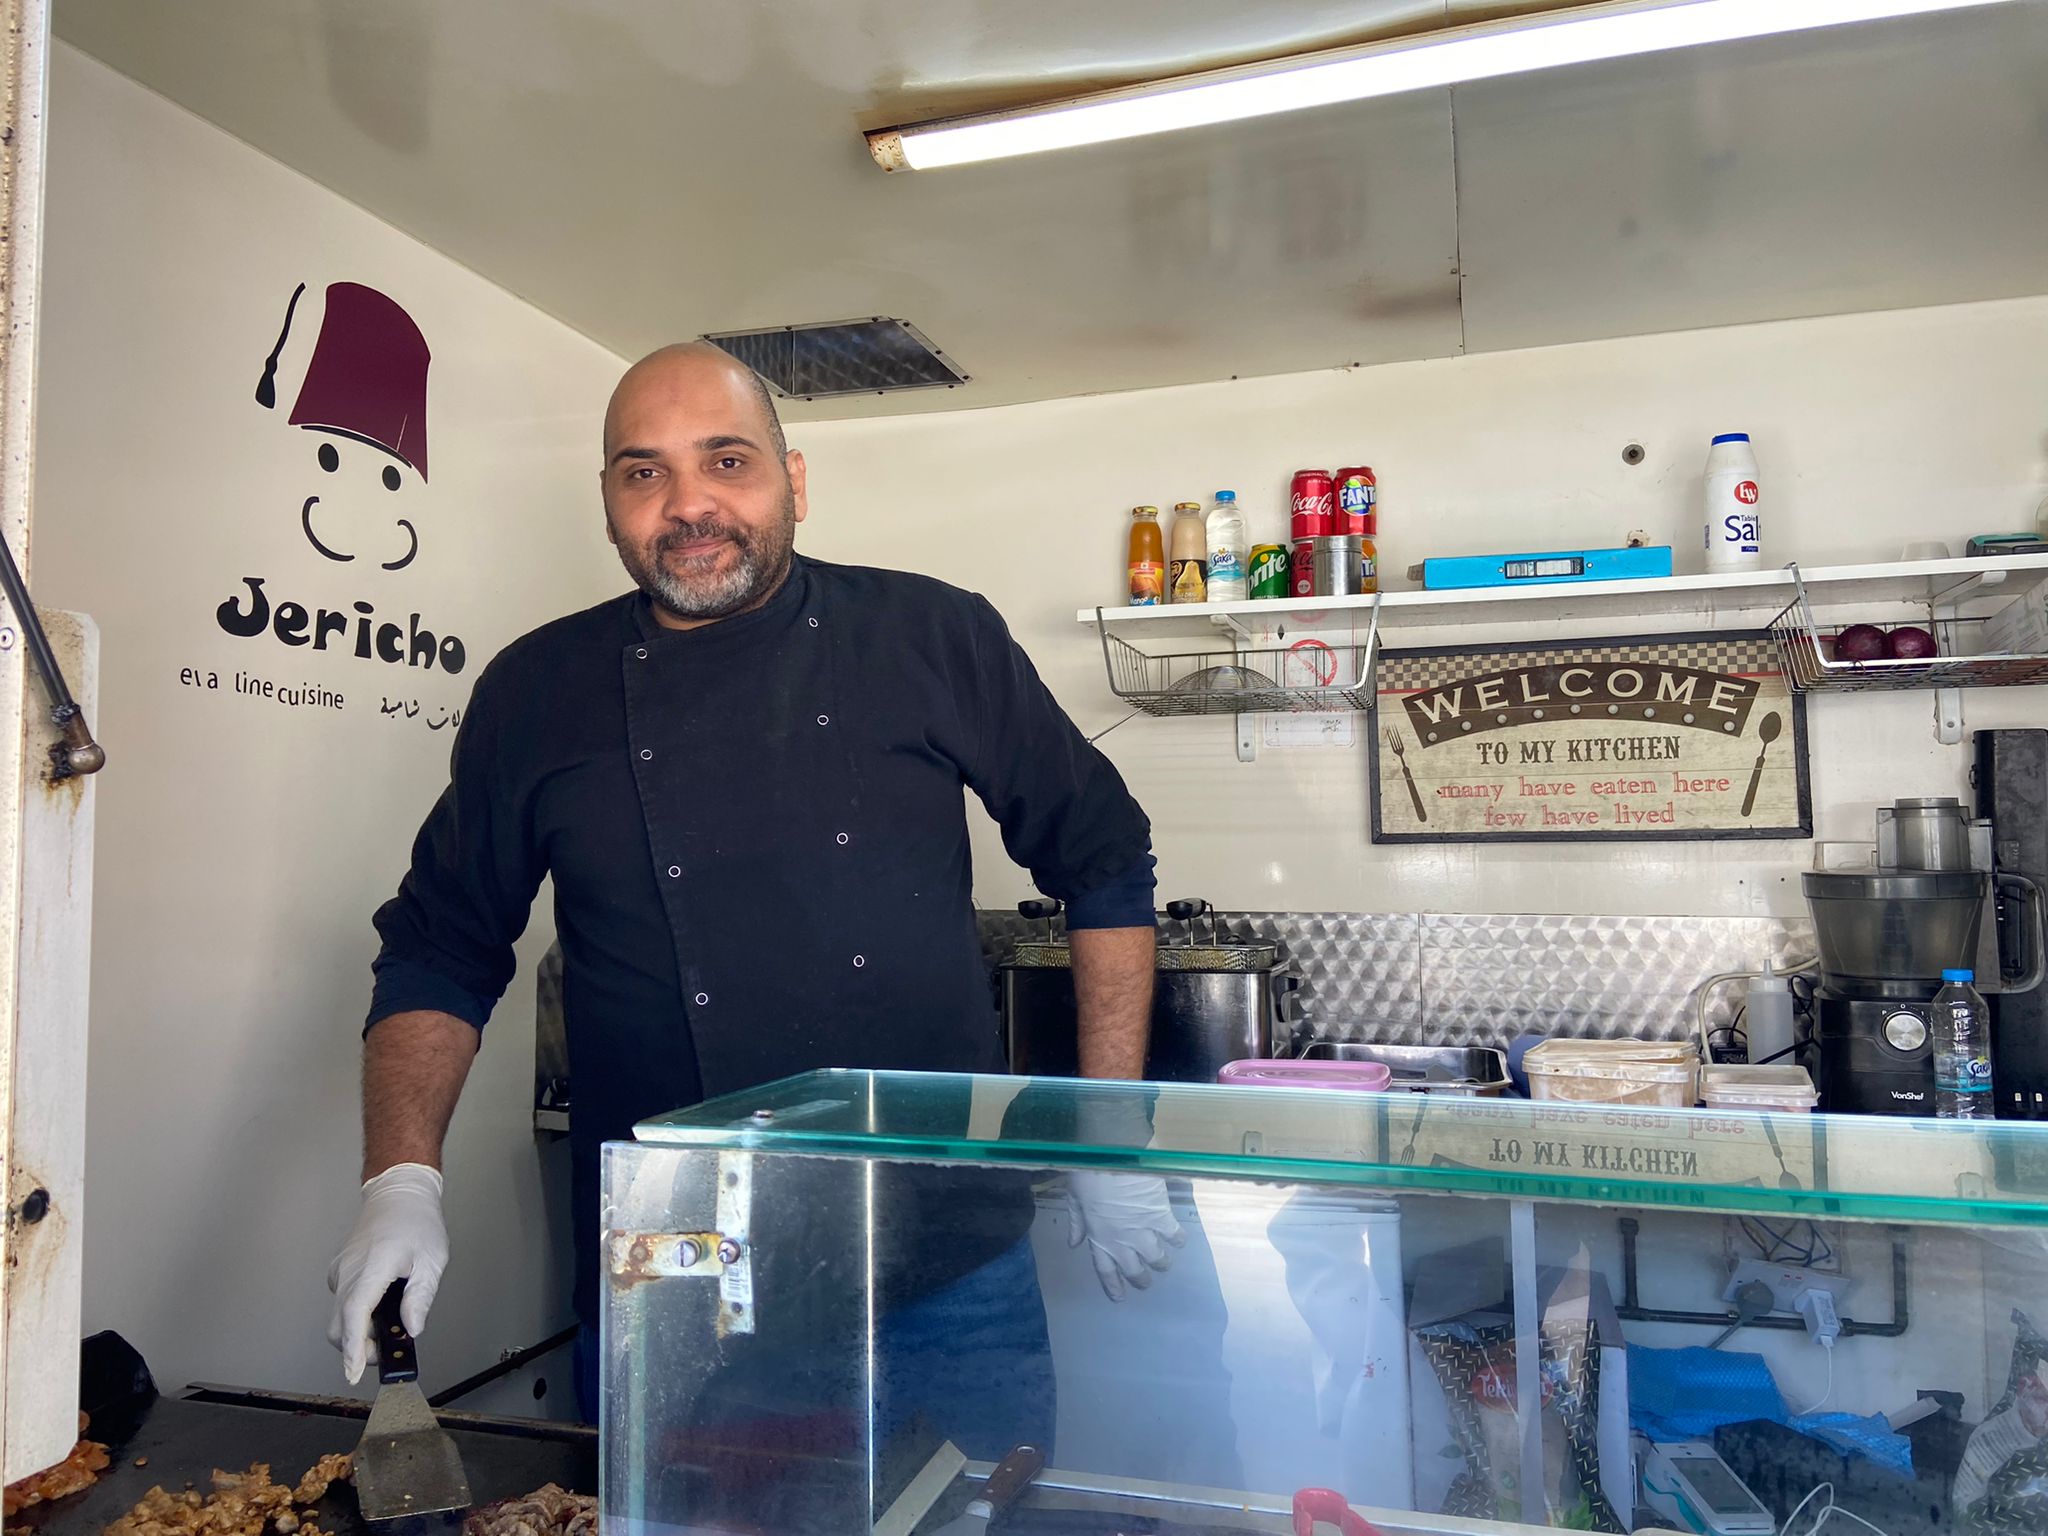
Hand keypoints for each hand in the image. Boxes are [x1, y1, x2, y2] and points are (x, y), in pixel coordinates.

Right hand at [327, 1163, 447, 1384]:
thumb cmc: (417, 1221)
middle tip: (389, 1347)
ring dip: (359, 1330)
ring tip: (391, 1323)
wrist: (398, 1193)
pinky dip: (357, 1313)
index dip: (353, 1347)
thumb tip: (411, 1329)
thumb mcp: (432, 1261)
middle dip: (359, 1347)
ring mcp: (341, 1271)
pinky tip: (382, 1304)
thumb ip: (419, 1298)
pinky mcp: (340, 1271)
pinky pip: (343, 1301)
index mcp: (373, 1266)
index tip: (354, 1372)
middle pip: (340, 1325)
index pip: (354, 1314)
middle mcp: (349, 1271)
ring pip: (339, 1316)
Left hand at [1062, 1170, 1184, 1300]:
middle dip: (1141, 1279)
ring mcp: (1143, 1231)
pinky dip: (1178, 1239)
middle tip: (1146, 1282)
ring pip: (1157, 1258)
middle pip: (1134, 1270)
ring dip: (1161, 1263)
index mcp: (1098, 1236)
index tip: (1119, 1298)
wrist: (1112, 1153)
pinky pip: (1174, 1235)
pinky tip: (1179, 1240)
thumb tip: (1074, 1243)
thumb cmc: (1087, 1171)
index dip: (1113, 1286)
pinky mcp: (1161, 1216)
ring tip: (1165, 1263)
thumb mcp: (1074, 1196)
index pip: (1106, 1270)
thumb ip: (1076, 1222)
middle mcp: (1121, 1241)